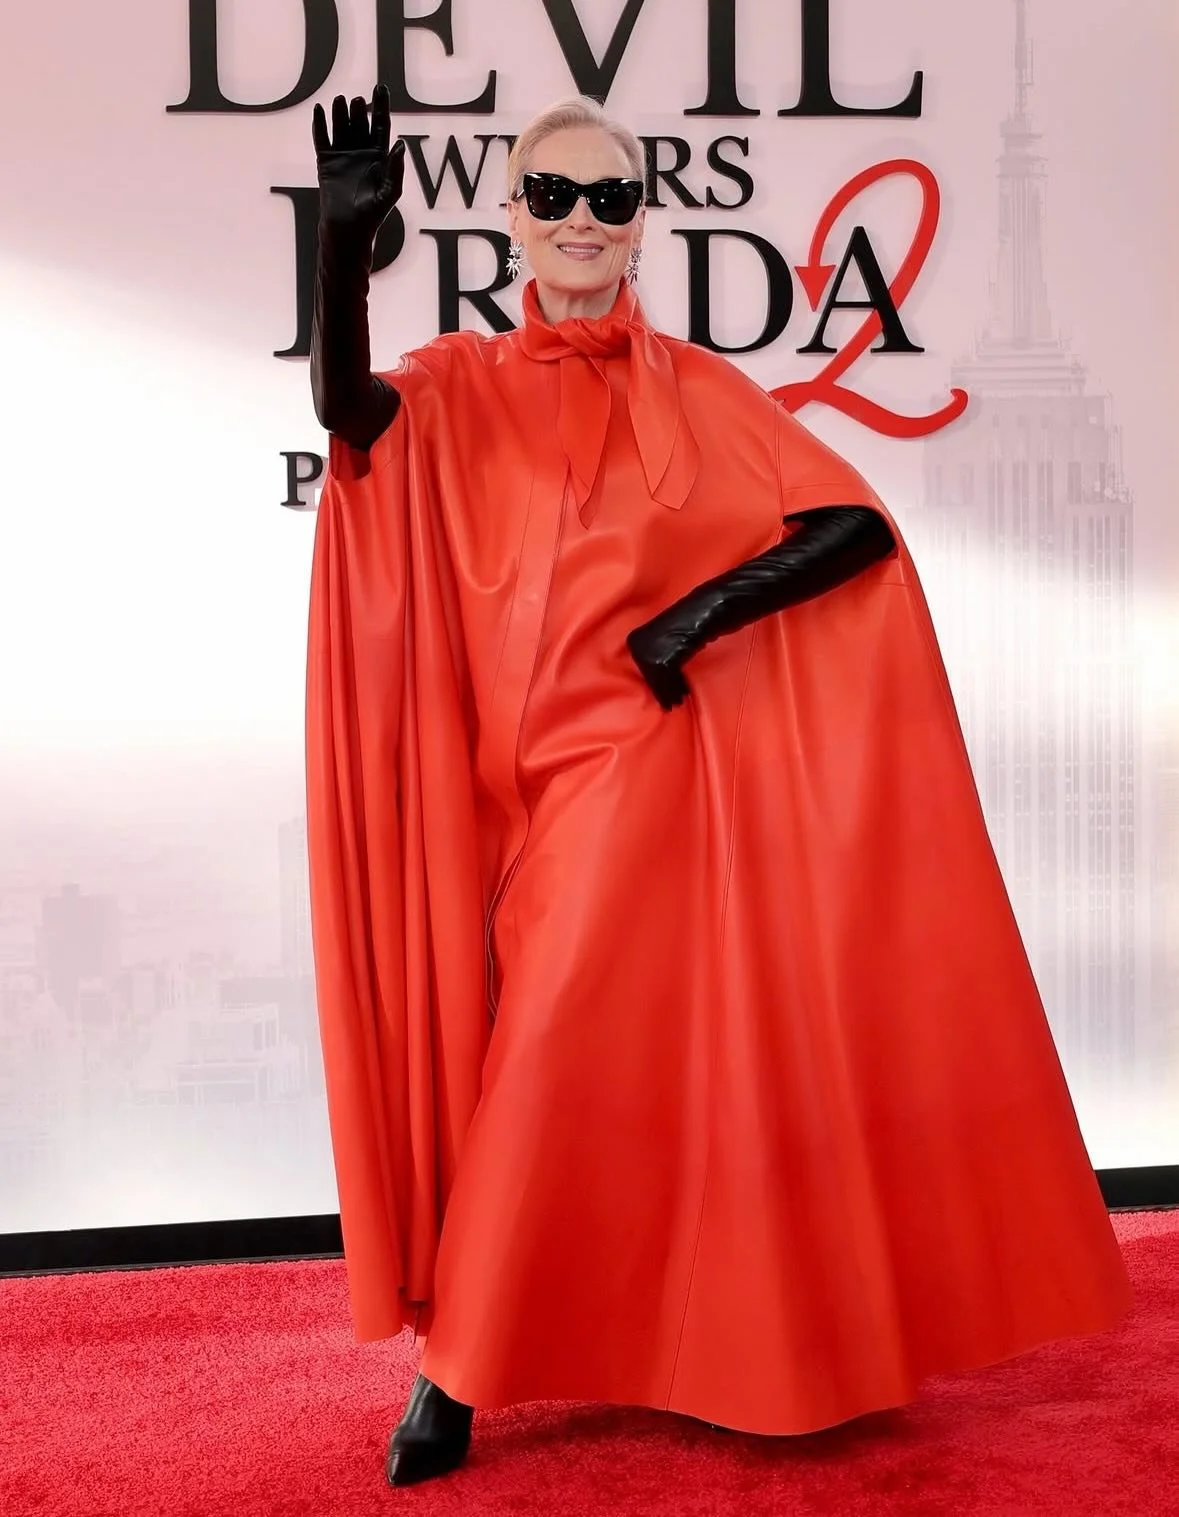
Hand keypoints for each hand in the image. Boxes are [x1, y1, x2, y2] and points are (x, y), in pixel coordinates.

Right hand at [312, 84, 405, 238]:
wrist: (347, 231)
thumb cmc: (372, 216)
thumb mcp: (390, 193)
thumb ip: (396, 169)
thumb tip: (400, 144)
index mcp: (380, 157)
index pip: (381, 125)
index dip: (381, 105)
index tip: (381, 87)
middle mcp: (362, 153)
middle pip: (360, 123)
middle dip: (359, 110)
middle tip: (358, 102)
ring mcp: (343, 156)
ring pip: (342, 126)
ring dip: (341, 113)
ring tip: (341, 100)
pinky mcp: (326, 162)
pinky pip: (322, 138)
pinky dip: (320, 124)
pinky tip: (319, 110)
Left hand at [626, 621, 693, 710]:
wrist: (697, 616)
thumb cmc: (684, 626)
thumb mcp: (662, 641)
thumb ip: (656, 656)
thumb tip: (658, 681)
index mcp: (633, 640)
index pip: (643, 668)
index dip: (655, 683)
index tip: (662, 693)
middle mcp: (637, 647)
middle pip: (650, 676)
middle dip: (662, 690)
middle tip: (671, 704)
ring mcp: (648, 655)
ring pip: (658, 681)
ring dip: (669, 693)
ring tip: (678, 702)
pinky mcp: (661, 662)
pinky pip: (668, 681)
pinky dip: (675, 689)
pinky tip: (683, 694)